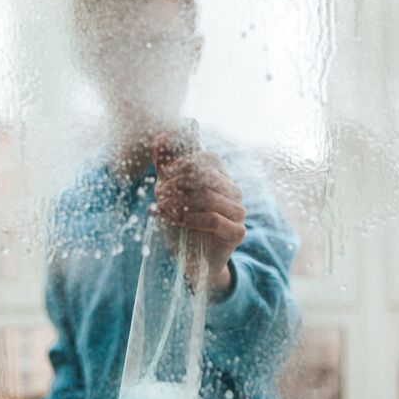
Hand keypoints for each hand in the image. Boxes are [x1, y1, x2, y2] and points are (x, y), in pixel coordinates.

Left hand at [152, 133, 245, 293]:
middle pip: (207, 175)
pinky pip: (214, 219)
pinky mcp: (238, 232)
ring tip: (162, 208)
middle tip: (159, 194)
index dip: (185, 162)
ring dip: (179, 202)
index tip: (164, 174)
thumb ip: (166, 167)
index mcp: (221, 178)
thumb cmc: (182, 224)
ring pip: (208, 196)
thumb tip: (160, 136)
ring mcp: (238, 212)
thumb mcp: (170, 194)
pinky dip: (190, 218)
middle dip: (177, 183)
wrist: (193, 262)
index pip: (209, 158)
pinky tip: (176, 221)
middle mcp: (234, 192)